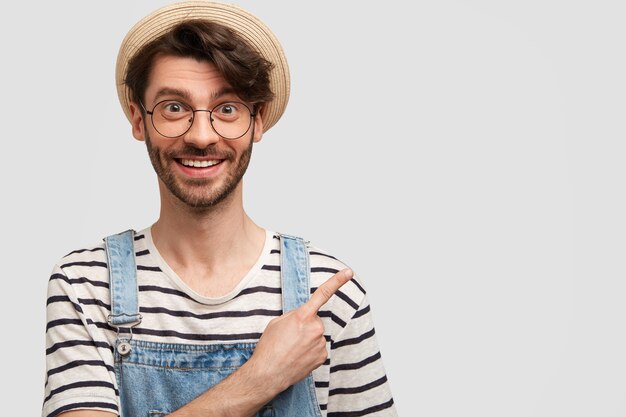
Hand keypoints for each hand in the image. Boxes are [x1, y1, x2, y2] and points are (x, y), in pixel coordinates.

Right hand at [247, 268, 353, 391]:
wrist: (268, 373)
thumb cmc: (269, 347)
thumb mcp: (277, 322)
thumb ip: (294, 314)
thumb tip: (304, 315)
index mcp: (303, 316)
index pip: (323, 294)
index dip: (337, 281)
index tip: (348, 272)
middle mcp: (315, 328)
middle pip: (315, 320)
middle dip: (305, 325)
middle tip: (290, 336)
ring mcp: (320, 343)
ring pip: (316, 335)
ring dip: (307, 339)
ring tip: (292, 348)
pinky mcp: (322, 356)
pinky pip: (318, 347)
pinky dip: (310, 350)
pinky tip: (298, 356)